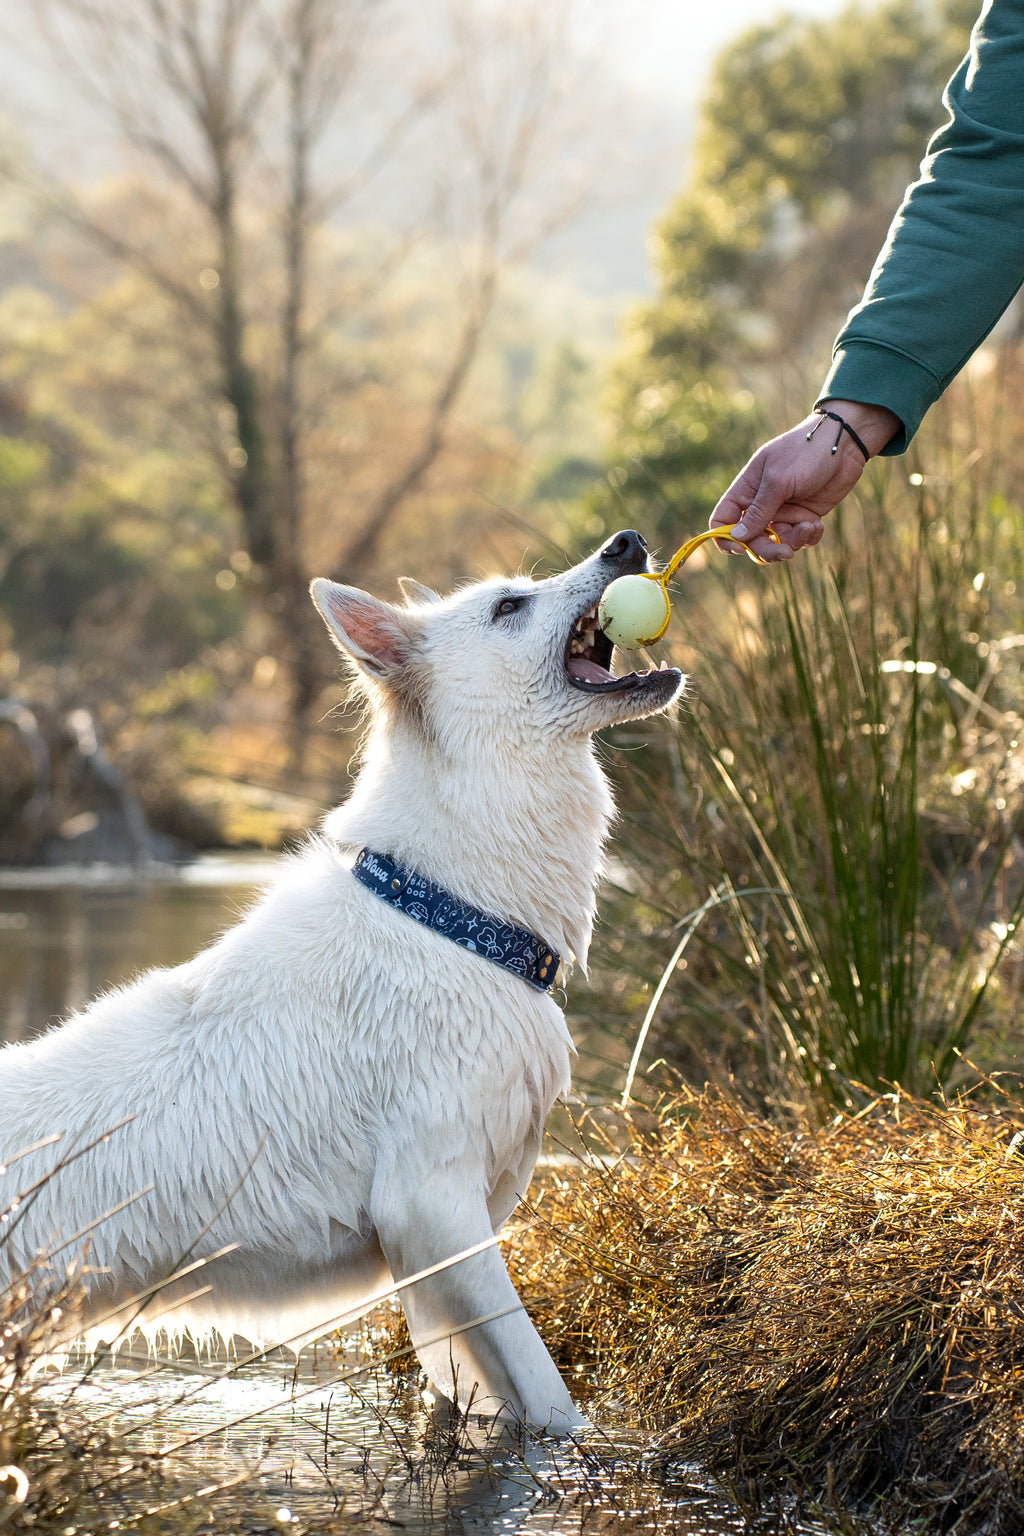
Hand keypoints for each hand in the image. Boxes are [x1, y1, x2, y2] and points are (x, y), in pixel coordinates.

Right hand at [710, 400, 901, 561]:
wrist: (843, 443)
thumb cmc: (805, 453)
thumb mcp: (778, 481)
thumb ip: (758, 511)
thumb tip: (736, 537)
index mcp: (746, 490)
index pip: (722, 520)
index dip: (725, 538)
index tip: (740, 549)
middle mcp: (761, 504)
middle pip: (751, 540)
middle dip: (767, 549)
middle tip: (785, 553)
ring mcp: (784, 511)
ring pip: (778, 543)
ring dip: (793, 540)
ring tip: (810, 526)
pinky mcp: (805, 516)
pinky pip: (800, 539)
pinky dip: (809, 537)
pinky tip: (817, 525)